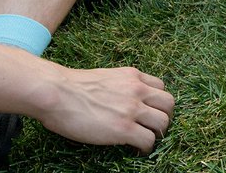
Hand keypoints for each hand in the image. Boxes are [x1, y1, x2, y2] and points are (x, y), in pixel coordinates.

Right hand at [40, 66, 173, 151]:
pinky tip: (136, 150)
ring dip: (157, 134)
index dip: (156, 102)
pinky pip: (148, 140)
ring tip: (145, 140)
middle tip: (152, 128)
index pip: (160, 87)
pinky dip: (146, 148)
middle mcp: (136, 90)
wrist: (56, 92)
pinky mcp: (124, 129)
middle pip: (168, 104)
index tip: (149, 112)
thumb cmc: (70, 87)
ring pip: (163, 123)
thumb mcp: (103, 77)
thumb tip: (118, 98)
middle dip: (164, 117)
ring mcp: (132, 109)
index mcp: (131, 76)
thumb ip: (118, 85)